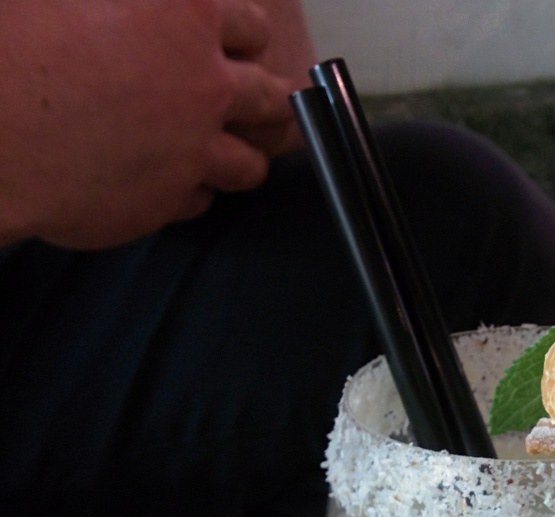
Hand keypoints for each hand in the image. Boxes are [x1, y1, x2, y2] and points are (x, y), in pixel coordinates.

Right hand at [0, 0, 300, 248]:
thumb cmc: (12, 45)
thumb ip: (129, 1)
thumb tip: (148, 5)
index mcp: (185, 16)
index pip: (252, 27)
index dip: (241, 38)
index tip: (234, 48)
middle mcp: (204, 85)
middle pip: (271, 99)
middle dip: (264, 103)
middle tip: (252, 106)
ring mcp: (192, 148)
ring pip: (251, 163)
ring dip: (240, 157)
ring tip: (220, 152)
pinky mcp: (169, 199)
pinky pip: (202, 201)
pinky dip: (190, 192)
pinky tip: (166, 179)